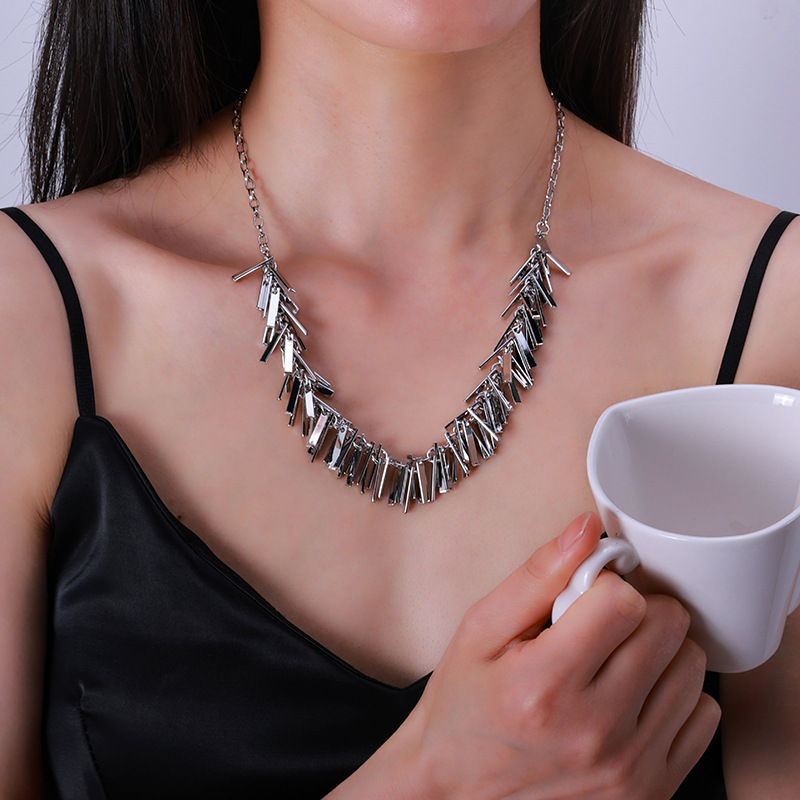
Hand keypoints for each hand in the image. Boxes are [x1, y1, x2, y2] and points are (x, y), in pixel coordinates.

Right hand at [402, 513, 719, 799]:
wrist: (457, 792)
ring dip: (659, 650)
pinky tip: (634, 695)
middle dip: (636, 610)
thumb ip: (537, 576)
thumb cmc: (464, 709)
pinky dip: (675, 695)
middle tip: (600, 624)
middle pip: (668, 628)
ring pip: (692, 667)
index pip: (624, 601)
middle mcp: (595, 730)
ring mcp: (629, 767)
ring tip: (615, 660)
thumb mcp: (481, 630)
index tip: (589, 594)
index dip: (606, 585)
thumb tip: (587, 530)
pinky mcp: (651, 790)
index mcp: (546, 683)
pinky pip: (703, 717)